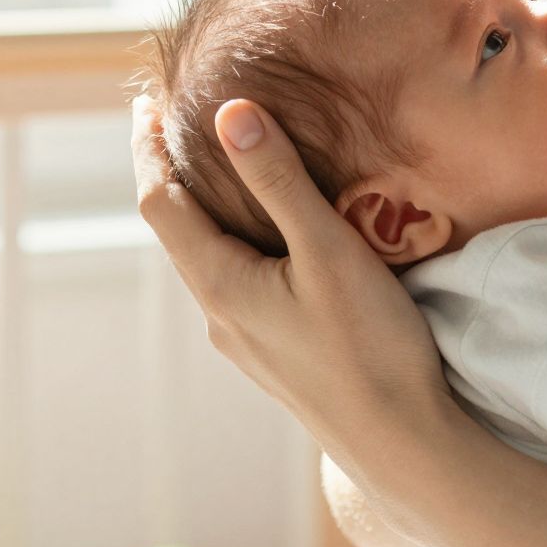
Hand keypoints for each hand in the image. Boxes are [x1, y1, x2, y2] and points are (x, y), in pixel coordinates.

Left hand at [131, 94, 469, 494]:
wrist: (401, 443)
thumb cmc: (369, 346)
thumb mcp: (327, 250)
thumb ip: (279, 180)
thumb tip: (230, 111)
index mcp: (219, 285)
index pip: (160, 203)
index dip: (147, 148)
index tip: (145, 103)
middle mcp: (220, 315)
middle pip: (179, 231)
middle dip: (174, 175)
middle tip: (176, 123)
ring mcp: (246, 340)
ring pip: (209, 260)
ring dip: (206, 211)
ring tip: (222, 170)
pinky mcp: (276, 354)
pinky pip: (239, 284)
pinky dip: (237, 243)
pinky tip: (271, 240)